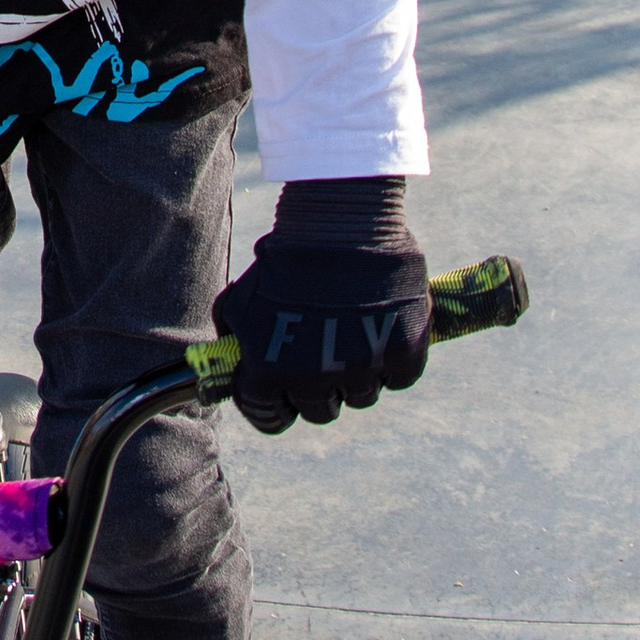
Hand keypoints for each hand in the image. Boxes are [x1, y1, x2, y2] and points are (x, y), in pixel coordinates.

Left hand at [214, 183, 429, 433]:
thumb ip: (235, 341)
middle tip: (324, 354)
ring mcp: (361, 369)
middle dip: (318, 388)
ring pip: (362, 397)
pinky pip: (400, 378)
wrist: (341, 221)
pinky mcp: (404, 353)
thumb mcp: (241, 298)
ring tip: (354, 329)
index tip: (283, 392)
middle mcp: (313, 380)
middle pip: (320, 412)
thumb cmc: (287, 257)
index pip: (269, 418)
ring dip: (357, 373)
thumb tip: (237, 370)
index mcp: (268, 371)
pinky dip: (395, 360)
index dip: (274, 405)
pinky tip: (384, 328)